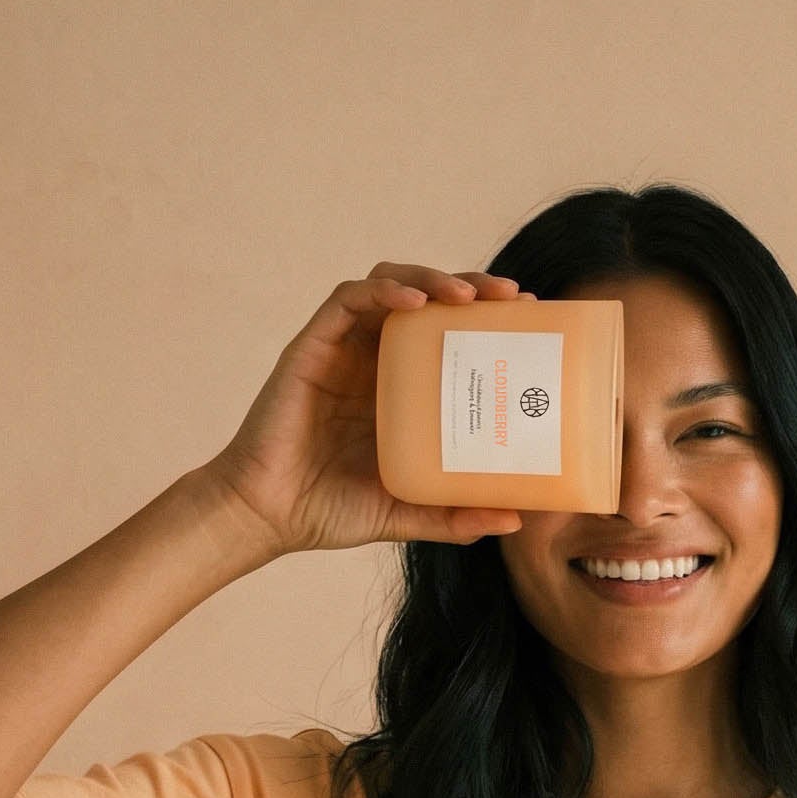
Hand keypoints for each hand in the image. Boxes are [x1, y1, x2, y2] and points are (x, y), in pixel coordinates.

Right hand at [193, 263, 536, 560]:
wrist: (267, 517)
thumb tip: (516, 518)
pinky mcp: (311, 346)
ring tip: (469, 295)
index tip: (529, 317)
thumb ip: (455, 514)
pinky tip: (416, 302)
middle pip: (428, 298)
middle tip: (513, 297)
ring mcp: (341, 349)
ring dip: (432, 278)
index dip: (488, 317)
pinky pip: (348, 299)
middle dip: (472, 286)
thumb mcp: (407, 511)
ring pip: (390, 284)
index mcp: (398, 387)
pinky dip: (385, 291)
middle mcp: (372, 359)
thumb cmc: (327, 510)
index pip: (448, 331)